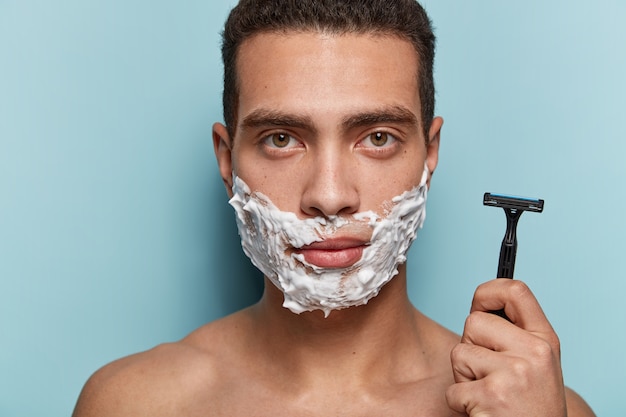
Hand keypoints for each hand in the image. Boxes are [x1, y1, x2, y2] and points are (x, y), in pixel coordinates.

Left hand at [446, 279, 566, 416]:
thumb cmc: (531, 408)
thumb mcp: (538, 366)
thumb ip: (515, 335)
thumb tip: (480, 305)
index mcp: (546, 340)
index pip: (516, 291)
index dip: (489, 291)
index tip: (478, 302)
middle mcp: (535, 352)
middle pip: (473, 322)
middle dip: (471, 347)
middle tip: (489, 374)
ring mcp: (514, 373)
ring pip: (459, 353)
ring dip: (464, 377)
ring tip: (489, 395)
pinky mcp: (492, 395)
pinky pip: (453, 389)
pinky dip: (460, 403)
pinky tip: (483, 411)